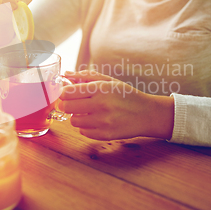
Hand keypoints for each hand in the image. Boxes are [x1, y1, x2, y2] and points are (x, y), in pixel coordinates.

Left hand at [59, 71, 174, 140]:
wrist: (147, 114)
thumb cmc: (126, 95)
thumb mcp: (109, 81)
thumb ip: (85, 76)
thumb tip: (66, 74)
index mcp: (101, 88)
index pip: (68, 92)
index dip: (63, 93)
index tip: (65, 93)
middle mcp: (101, 105)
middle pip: (67, 107)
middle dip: (66, 105)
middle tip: (73, 103)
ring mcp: (103, 122)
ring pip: (73, 121)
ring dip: (77, 116)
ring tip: (87, 112)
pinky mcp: (105, 135)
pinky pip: (83, 132)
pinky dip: (85, 127)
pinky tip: (95, 121)